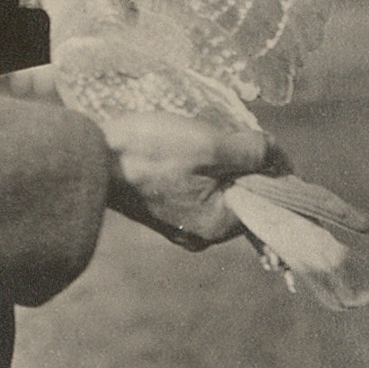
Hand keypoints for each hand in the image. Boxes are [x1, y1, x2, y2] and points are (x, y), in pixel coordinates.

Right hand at [101, 111, 290, 249]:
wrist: (90, 156)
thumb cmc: (150, 152)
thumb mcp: (210, 145)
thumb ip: (252, 152)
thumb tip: (278, 156)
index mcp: (218, 225)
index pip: (265, 199)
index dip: (271, 168)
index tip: (262, 142)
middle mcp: (201, 233)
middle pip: (241, 194)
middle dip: (241, 163)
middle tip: (225, 134)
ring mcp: (179, 224)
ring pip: (218, 189)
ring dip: (218, 163)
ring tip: (199, 137)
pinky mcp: (161, 211)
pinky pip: (195, 190)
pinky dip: (197, 169)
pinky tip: (182, 148)